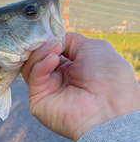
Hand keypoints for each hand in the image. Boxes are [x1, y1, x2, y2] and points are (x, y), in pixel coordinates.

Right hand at [21, 32, 139, 141]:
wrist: (109, 107)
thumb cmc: (109, 77)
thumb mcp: (94, 47)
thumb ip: (72, 41)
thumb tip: (55, 39)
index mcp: (75, 67)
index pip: (53, 50)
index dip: (50, 40)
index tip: (51, 33)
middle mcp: (61, 78)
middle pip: (39, 56)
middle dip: (42, 45)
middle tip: (52, 42)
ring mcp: (49, 90)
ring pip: (32, 65)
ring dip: (40, 53)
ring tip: (54, 50)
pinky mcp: (38, 100)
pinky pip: (33, 77)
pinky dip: (41, 65)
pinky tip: (52, 60)